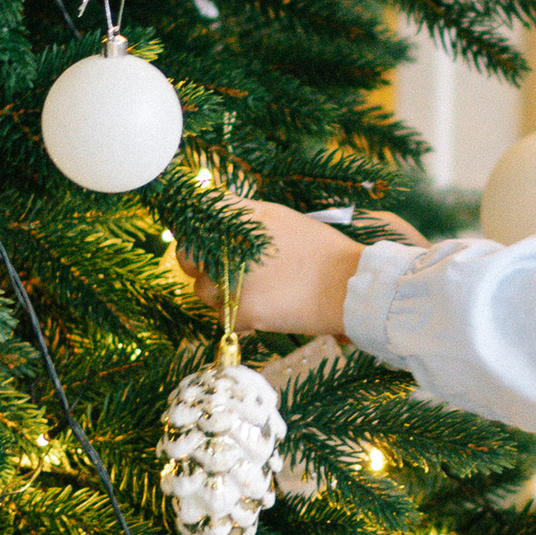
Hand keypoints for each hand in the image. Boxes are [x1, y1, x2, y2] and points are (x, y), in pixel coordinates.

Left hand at [197, 201, 363, 340]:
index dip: (197, 231)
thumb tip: (215, 220)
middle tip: (224, 272)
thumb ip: (244, 217)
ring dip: (221, 293)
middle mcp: (228, 245)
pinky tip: (263, 310)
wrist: (348, 285)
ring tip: (254, 293)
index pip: (196, 218)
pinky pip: (222, 317)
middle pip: (187, 256)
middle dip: (200, 265)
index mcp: (240, 217)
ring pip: (203, 290)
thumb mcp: (280, 218)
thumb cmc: (321, 250)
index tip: (205, 241)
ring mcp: (231, 279)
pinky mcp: (239, 311)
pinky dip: (239, 317)